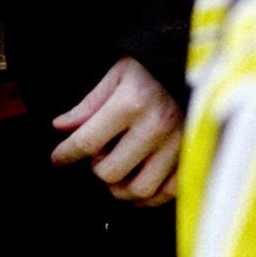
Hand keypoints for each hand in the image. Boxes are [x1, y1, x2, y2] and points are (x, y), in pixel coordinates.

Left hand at [51, 56, 182, 206]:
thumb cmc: (154, 66)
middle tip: (99, 155)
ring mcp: (177, 144)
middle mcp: (154, 127)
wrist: (196, 60)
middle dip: (97, 168)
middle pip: (110, 172)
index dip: (65, 154)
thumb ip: (89, 104)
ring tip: (119, 170)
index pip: (86, 142)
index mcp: (131, 104)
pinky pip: (169, 191)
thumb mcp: (118, 74)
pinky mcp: (192, 153)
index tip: (58, 158)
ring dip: (122, 187)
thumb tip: (62, 127)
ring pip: (139, 189)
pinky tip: (139, 184)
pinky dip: (151, 196)